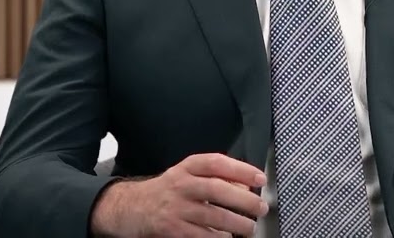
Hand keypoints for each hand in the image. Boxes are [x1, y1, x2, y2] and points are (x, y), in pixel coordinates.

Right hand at [90, 153, 267, 236]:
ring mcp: (175, 208)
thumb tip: (246, 185)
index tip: (260, 178)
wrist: (132, 208)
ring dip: (236, 224)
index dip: (241, 169)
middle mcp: (181, 184)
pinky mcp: (171, 229)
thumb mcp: (188, 174)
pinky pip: (200, 235)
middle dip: (244, 200)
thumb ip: (215, 176)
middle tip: (261, 208)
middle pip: (217, 190)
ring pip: (212, 216)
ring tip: (249, 227)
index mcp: (188, 167)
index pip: (217, 163)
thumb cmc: (169, 190)